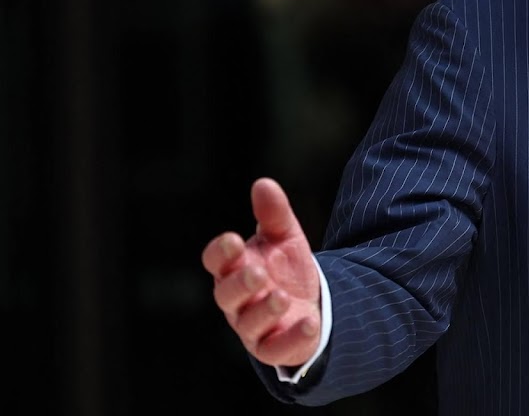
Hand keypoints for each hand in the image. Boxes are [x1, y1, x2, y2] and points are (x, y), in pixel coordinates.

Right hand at [202, 177, 321, 367]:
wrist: (309, 301)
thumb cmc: (284, 266)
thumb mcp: (284, 236)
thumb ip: (273, 213)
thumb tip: (263, 183)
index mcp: (233, 268)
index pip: (216, 260)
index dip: (221, 252)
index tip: (234, 240)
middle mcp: (237, 299)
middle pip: (226, 294)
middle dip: (240, 284)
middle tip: (258, 273)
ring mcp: (252, 326)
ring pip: (248, 323)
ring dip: (264, 310)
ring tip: (281, 296)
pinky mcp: (272, 346)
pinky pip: (276, 348)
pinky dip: (291, 337)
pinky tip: (309, 322)